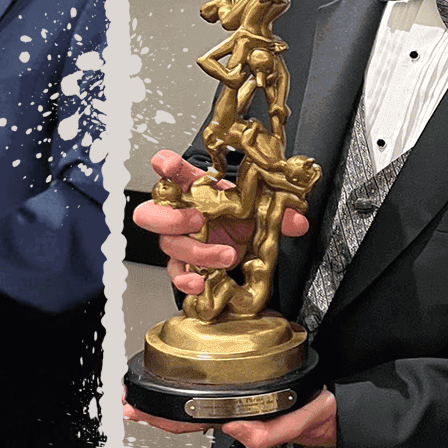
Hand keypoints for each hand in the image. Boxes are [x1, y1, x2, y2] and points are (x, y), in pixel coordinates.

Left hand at [123, 387, 336, 447]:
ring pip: (188, 402)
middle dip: (151, 408)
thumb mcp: (299, 421)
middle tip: (126, 401)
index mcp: (237, 419)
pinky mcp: (239, 385)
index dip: (159, 417)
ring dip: (162, 397)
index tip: (136, 409)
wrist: (331, 407)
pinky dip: (184, 384)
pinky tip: (172, 379)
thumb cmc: (314, 415)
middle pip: (180, 413)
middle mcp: (229, 411)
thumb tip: (234, 429)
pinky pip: (205, 387)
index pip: (189, 422)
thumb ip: (270, 431)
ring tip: (138, 393)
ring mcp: (231, 400)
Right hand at [138, 150, 308, 294]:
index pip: (173, 171)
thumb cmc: (237, 217)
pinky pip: (175, 272)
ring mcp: (177, 239)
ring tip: (225, 255)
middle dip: (171, 217)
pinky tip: (200, 282)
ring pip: (168, 245)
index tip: (166, 165)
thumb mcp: (256, 208)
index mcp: (193, 188)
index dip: (164, 165)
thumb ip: (276, 210)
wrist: (238, 242)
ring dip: (196, 251)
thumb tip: (295, 219)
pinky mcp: (182, 263)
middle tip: (197, 219)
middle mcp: (178, 213)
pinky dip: (186, 279)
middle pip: (151, 213)